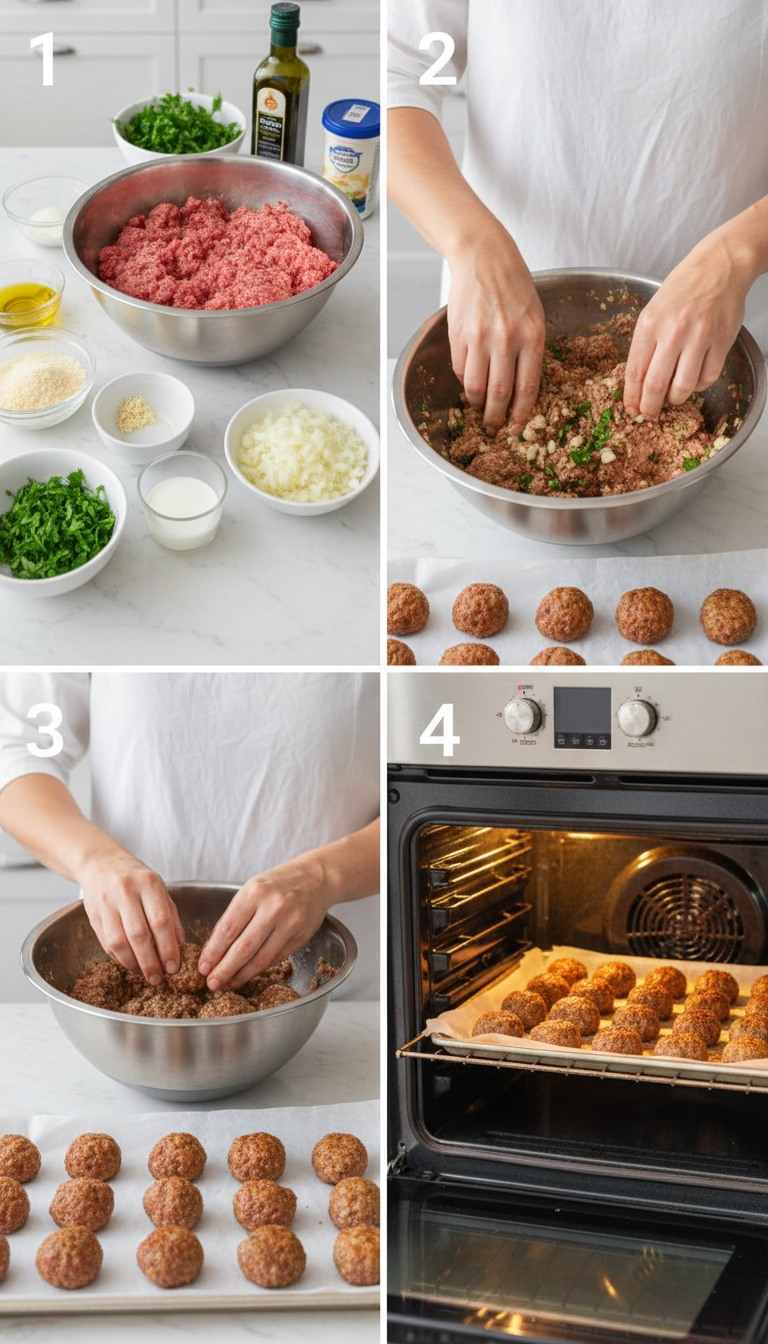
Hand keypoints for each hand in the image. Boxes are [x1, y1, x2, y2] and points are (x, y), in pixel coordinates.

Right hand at [79, 851, 183, 984]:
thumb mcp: (159, 888)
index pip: (161, 921)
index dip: (168, 948)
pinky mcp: (92, 915)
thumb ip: (171, 916)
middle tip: (159, 978)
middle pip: (139, 935)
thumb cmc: (136, 878)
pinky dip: (120, 958)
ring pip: (119, 943)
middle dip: (150, 962)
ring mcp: (106, 903)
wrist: (101, 863)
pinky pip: (107, 943)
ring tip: (145, 974)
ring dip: (134, 964)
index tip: (173, 967)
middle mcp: (125, 891)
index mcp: (148, 882)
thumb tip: (181, 947)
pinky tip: (131, 963)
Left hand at [198, 854, 330, 991]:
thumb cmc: (277, 884)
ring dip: (241, 975)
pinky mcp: (301, 938)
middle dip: (224, 970)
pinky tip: (246, 974)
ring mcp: (290, 924)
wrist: (316, 879)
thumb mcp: (252, 890)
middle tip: (211, 983)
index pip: (228, 929)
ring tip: (227, 984)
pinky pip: (275, 959)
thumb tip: (213, 952)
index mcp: (255, 892)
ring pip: (261, 958)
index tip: (202, 967)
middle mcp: (274, 908)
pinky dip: (258, 969)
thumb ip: (234, 917)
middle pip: (244, 948)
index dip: (213, 952)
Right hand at [447, 222, 545, 434]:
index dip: (521, 415)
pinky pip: (461, 369)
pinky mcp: (459, 334)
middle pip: (499, 393)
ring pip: (475, 387)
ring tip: (480, 411)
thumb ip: (530, 350)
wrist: (484, 257)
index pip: (527, 388)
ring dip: (477, 405)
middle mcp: (506, 339)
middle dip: (496, 418)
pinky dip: (465, 381)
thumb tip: (521, 389)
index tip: (517, 429)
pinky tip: (470, 382)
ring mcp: (480, 338)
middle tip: (494, 429)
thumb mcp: (535, 316)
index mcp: (532, 336)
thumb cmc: (514, 285)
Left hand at [623, 230, 753, 419]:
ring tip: (672, 397)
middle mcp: (673, 332)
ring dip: (675, 400)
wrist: (720, 266)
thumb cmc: (683, 288)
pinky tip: (693, 379)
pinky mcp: (722, 342)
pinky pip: (707, 378)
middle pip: (656, 386)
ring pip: (683, 388)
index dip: (631, 398)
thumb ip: (646, 344)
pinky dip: (698, 386)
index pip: (634, 372)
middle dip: (650, 408)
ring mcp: (699, 338)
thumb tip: (639, 382)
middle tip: (650, 414)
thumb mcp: (653, 310)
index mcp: (649, 324)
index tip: (631, 410)